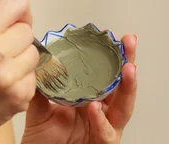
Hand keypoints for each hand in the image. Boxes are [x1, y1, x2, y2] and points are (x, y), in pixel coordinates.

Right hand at [0, 0, 38, 137]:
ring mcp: (9, 77)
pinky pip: (34, 75)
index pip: (17, 3)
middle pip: (27, 28)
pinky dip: (22, 77)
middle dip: (17, 34)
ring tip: (1, 66)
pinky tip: (4, 82)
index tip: (9, 14)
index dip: (14, 7)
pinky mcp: (20, 96)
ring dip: (22, 56)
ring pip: (34, 52)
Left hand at [21, 34, 137, 143]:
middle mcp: (102, 113)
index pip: (104, 75)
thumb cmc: (44, 139)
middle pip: (120, 86)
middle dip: (128, 64)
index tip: (113, 36)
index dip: (111, 57)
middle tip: (129, 43)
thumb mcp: (40, 108)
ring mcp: (105, 129)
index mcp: (90, 99)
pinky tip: (96, 107)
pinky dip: (101, 120)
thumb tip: (39, 61)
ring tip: (127, 69)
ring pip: (123, 109)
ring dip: (127, 88)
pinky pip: (106, 133)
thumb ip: (42, 87)